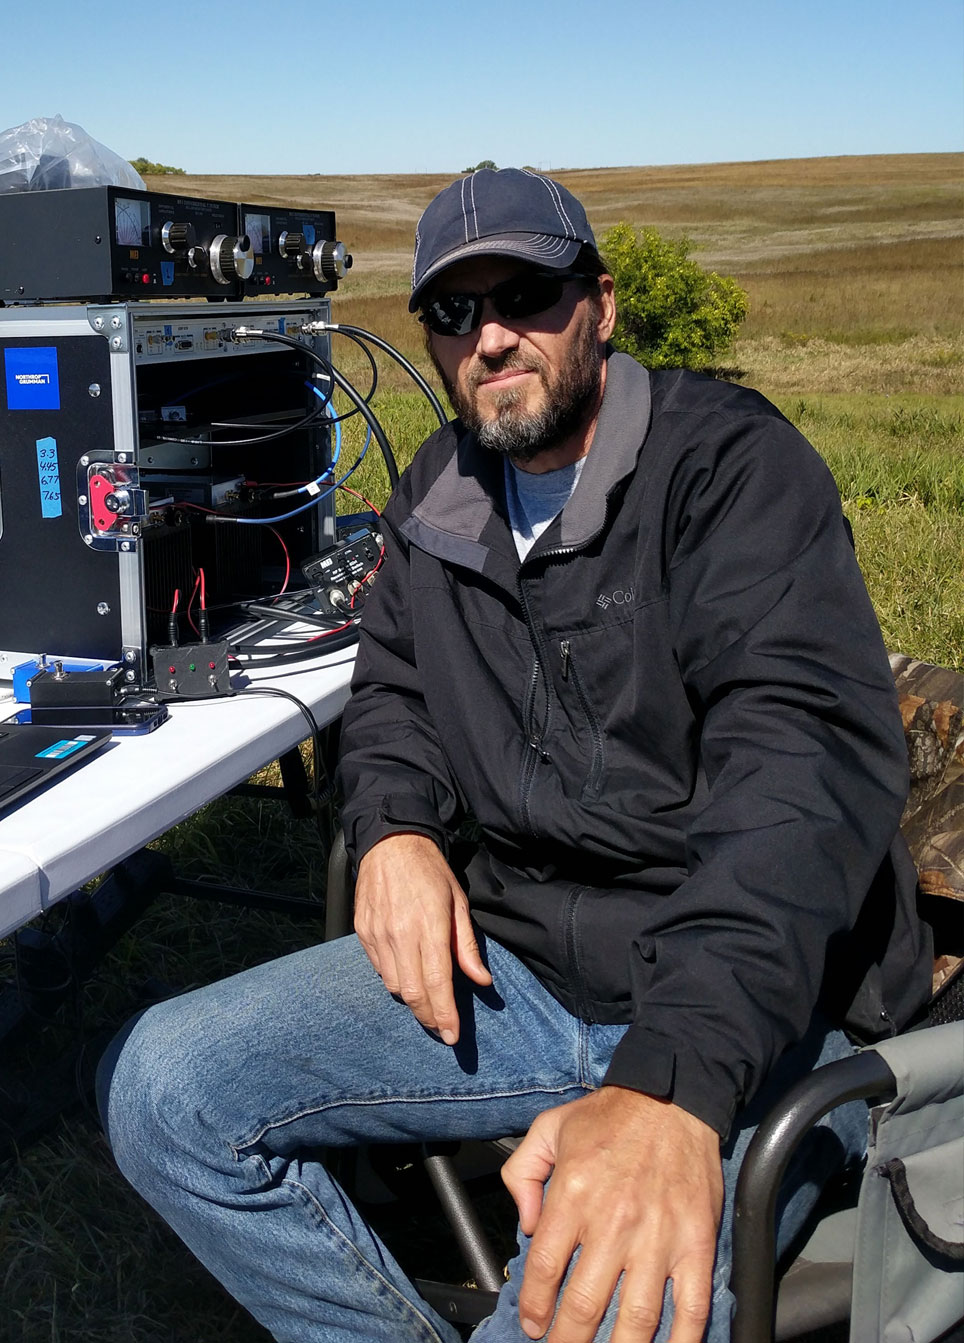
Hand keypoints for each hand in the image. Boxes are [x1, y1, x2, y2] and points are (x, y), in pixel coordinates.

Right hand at [353, 832, 491, 1043]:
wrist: (390, 843)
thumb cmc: (430, 871)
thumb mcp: (458, 902)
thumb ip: (467, 945)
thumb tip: (482, 980)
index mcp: (429, 926)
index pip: (437, 984)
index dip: (445, 1015)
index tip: (452, 1036)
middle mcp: (400, 934)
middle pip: (413, 993)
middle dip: (429, 1017)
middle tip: (441, 1028)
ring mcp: (378, 934)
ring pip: (394, 985)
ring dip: (412, 1001)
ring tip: (428, 1003)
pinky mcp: (363, 932)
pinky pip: (379, 969)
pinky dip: (395, 979)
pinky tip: (407, 975)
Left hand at [501, 1087, 722, 1342]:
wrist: (672, 1096)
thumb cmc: (610, 1116)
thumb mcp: (549, 1128)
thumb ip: (522, 1173)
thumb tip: (525, 1225)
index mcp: (574, 1194)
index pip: (546, 1269)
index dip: (535, 1308)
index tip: (534, 1325)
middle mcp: (614, 1221)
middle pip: (585, 1305)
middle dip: (568, 1340)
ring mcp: (659, 1236)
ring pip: (637, 1318)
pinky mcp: (697, 1243)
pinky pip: (692, 1306)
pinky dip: (682, 1341)